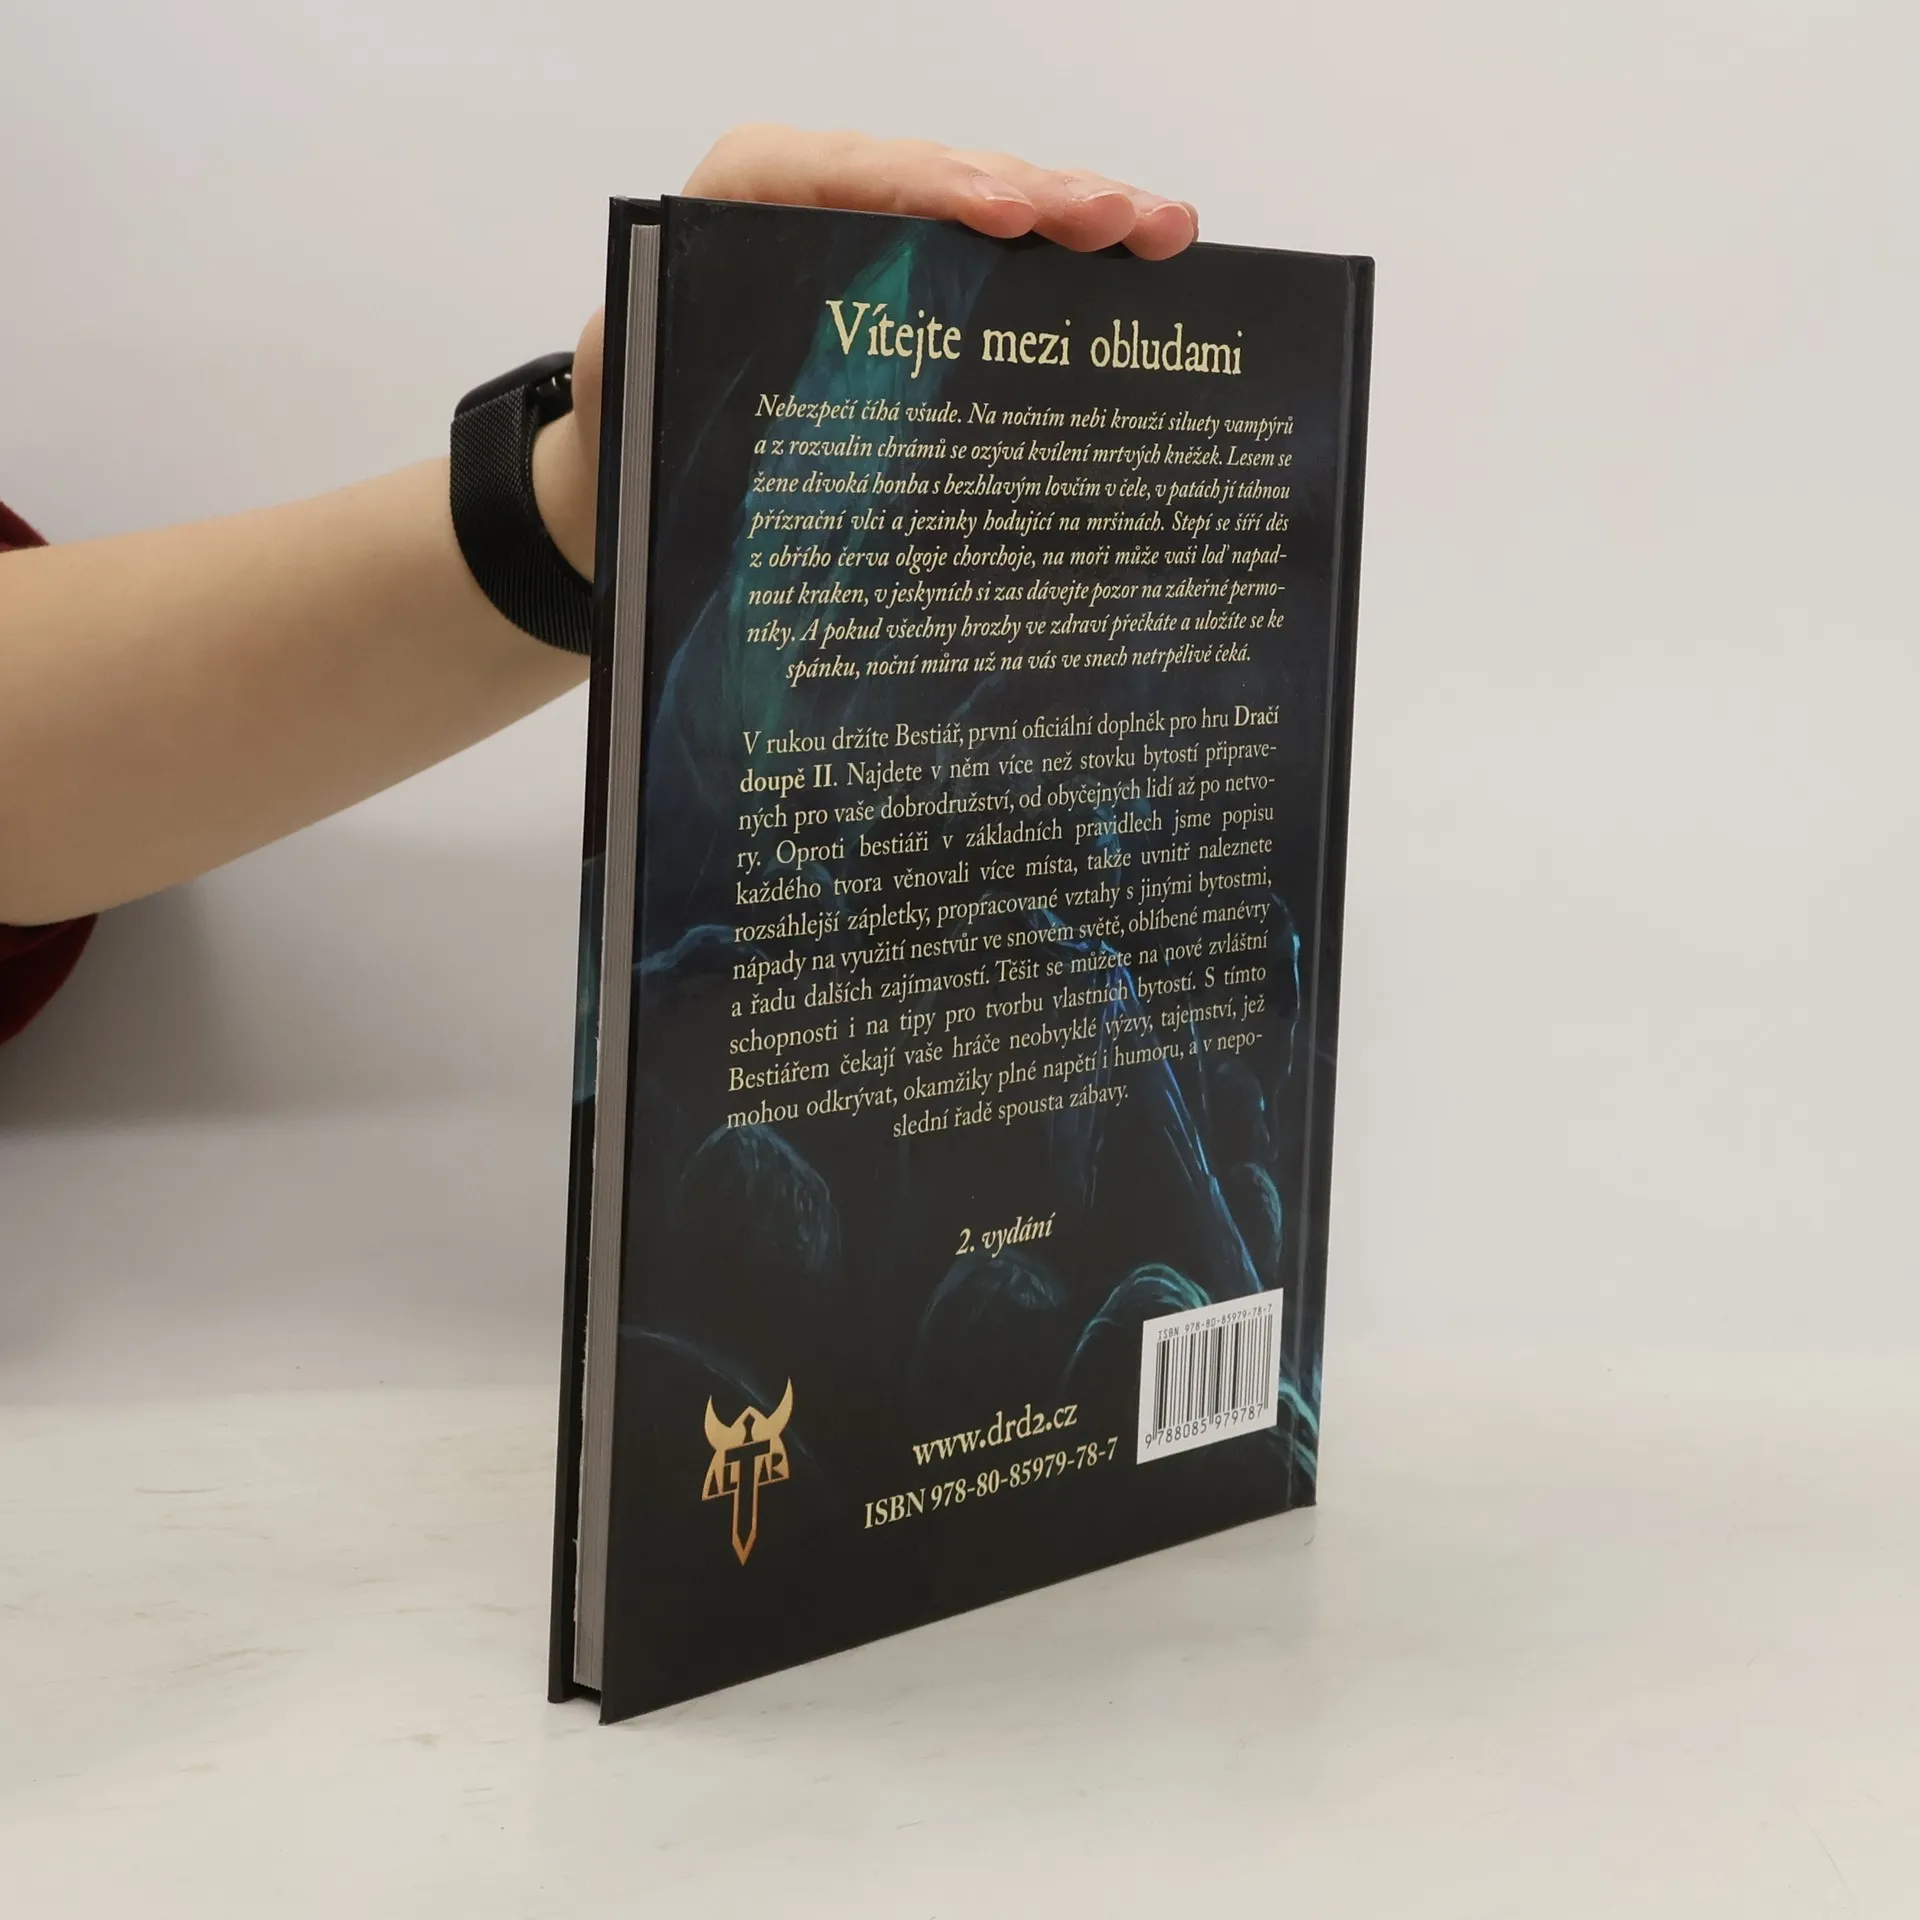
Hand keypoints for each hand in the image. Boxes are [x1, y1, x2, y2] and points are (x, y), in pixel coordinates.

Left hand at [533, 125, 1200, 571]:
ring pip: (976, 207)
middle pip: (929, 175)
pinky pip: (983, 260)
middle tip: (1126, 221)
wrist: (631, 471)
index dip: (921, 185)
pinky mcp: (904, 287)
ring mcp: (867, 241)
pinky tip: (1131, 264)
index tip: (1001, 216)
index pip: (829, 170)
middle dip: (1036, 193)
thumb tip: (771, 431)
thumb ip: (690, 389)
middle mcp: (806, 204)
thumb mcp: (644, 411)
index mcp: (731, 209)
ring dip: (1073, 216)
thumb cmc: (635, 439)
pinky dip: (1055, 264)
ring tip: (1161, 231)